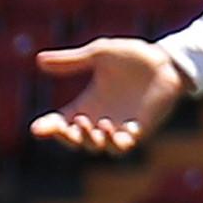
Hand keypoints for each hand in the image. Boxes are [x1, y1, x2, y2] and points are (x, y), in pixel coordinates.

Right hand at [30, 38, 186, 154]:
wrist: (165, 59)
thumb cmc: (132, 56)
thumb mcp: (98, 55)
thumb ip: (72, 61)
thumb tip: (39, 60)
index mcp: (86, 104)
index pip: (60, 122)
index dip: (47, 128)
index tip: (37, 129)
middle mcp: (100, 118)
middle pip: (77, 141)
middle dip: (68, 138)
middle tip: (70, 124)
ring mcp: (121, 126)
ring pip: (100, 148)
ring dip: (92, 141)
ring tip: (94, 123)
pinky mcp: (141, 128)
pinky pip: (125, 146)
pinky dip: (117, 143)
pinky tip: (113, 130)